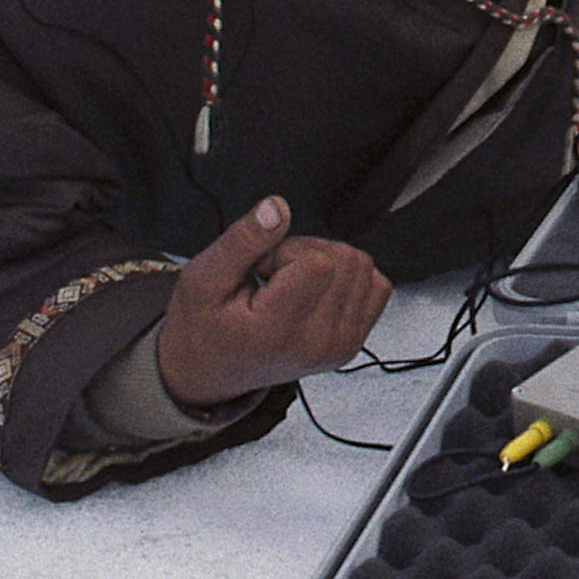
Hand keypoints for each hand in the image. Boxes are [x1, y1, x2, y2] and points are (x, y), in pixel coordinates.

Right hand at [150, 196, 388, 403]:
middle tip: (272, 277)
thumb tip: (278, 207)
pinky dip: (347, 279)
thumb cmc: (203, 328)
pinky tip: (312, 292)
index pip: (317, 262)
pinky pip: (375, 286)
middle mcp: (318, 343)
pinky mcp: (352, 342)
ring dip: (326, 263)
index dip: (287, 250)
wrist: (209, 370)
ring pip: (363, 267)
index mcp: (280, 331)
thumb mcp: (203, 278)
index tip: (261, 268)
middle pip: (345, 259)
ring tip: (288, 285)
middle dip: (306, 253)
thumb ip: (243, 240)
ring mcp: (340, 346)